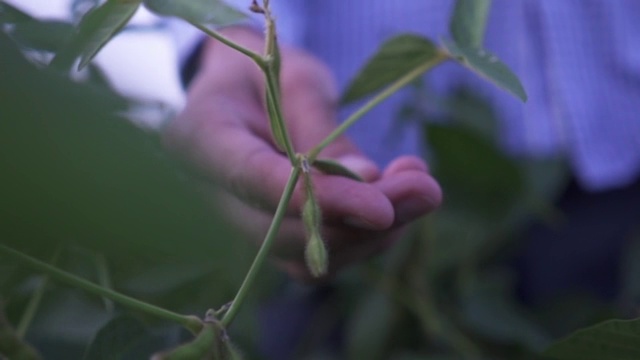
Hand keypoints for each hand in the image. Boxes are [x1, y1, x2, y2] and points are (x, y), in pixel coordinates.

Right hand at [162, 27, 441, 281]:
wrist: (240, 91)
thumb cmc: (264, 72)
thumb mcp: (293, 78)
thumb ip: (322, 129)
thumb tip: (369, 183)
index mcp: (199, 138)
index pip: (255, 181)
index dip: (320, 200)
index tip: (382, 208)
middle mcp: (208, 192)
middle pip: (281, 234)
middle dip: (359, 223)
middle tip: (426, 189)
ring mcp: (236, 221)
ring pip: (303, 257)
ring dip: (370, 236)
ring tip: (420, 189)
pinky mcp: (268, 234)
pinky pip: (317, 255)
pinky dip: (362, 237)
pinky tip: (395, 203)